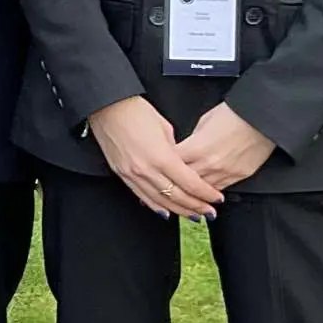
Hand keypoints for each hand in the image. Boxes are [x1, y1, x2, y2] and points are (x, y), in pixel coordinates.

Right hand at [88, 95, 220, 220]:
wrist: (107, 106)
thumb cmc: (135, 110)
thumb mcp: (164, 127)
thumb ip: (175, 150)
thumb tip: (181, 162)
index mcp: (162, 156)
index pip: (190, 183)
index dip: (205, 193)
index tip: (216, 198)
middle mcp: (147, 170)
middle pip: (177, 196)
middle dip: (196, 207)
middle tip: (209, 212)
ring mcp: (133, 175)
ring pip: (161, 202)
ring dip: (179, 211)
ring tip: (193, 216)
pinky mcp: (122, 175)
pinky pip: (142, 197)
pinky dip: (157, 207)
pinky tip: (167, 212)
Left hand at [175, 102, 276, 191]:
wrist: (261, 118)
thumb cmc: (234, 114)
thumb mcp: (204, 121)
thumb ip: (193, 139)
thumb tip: (186, 148)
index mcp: (197, 147)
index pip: (172, 163)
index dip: (165, 164)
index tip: (161, 164)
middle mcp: (209, 164)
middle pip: (184, 181)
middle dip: (176, 181)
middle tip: (169, 182)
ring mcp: (224, 172)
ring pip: (201, 190)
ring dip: (192, 190)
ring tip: (185, 191)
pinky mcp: (238, 176)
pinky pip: (219, 189)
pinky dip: (210, 190)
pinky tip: (205, 190)